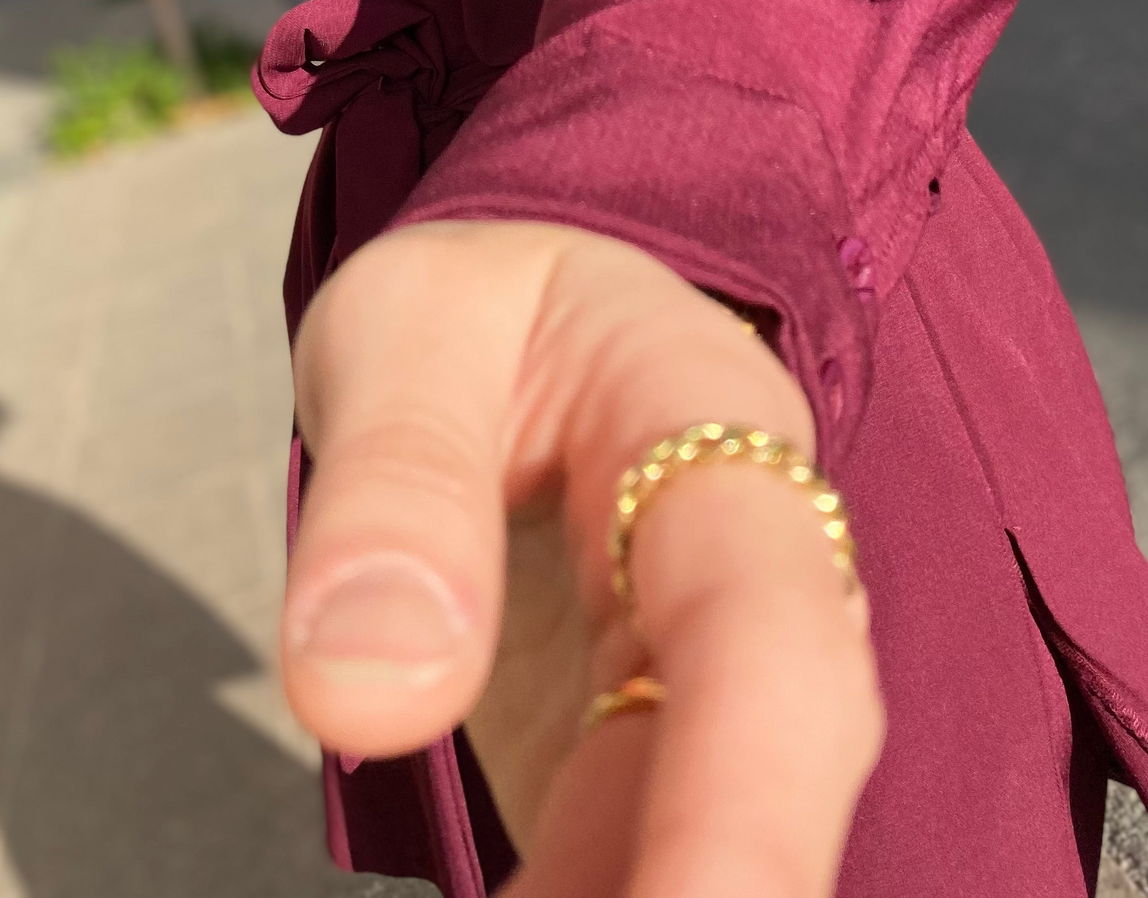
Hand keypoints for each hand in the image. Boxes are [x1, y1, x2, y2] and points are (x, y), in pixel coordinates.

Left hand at [281, 219, 882, 897]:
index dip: (746, 813)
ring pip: (701, 855)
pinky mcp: (650, 774)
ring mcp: (711, 695)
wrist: (537, 320)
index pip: (767, 632)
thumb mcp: (408, 328)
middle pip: (782, 779)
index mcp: (718, 436)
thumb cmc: (479, 308)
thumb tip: (366, 694)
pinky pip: (624, 876)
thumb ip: (395, 483)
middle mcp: (759, 583)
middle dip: (716, 892)